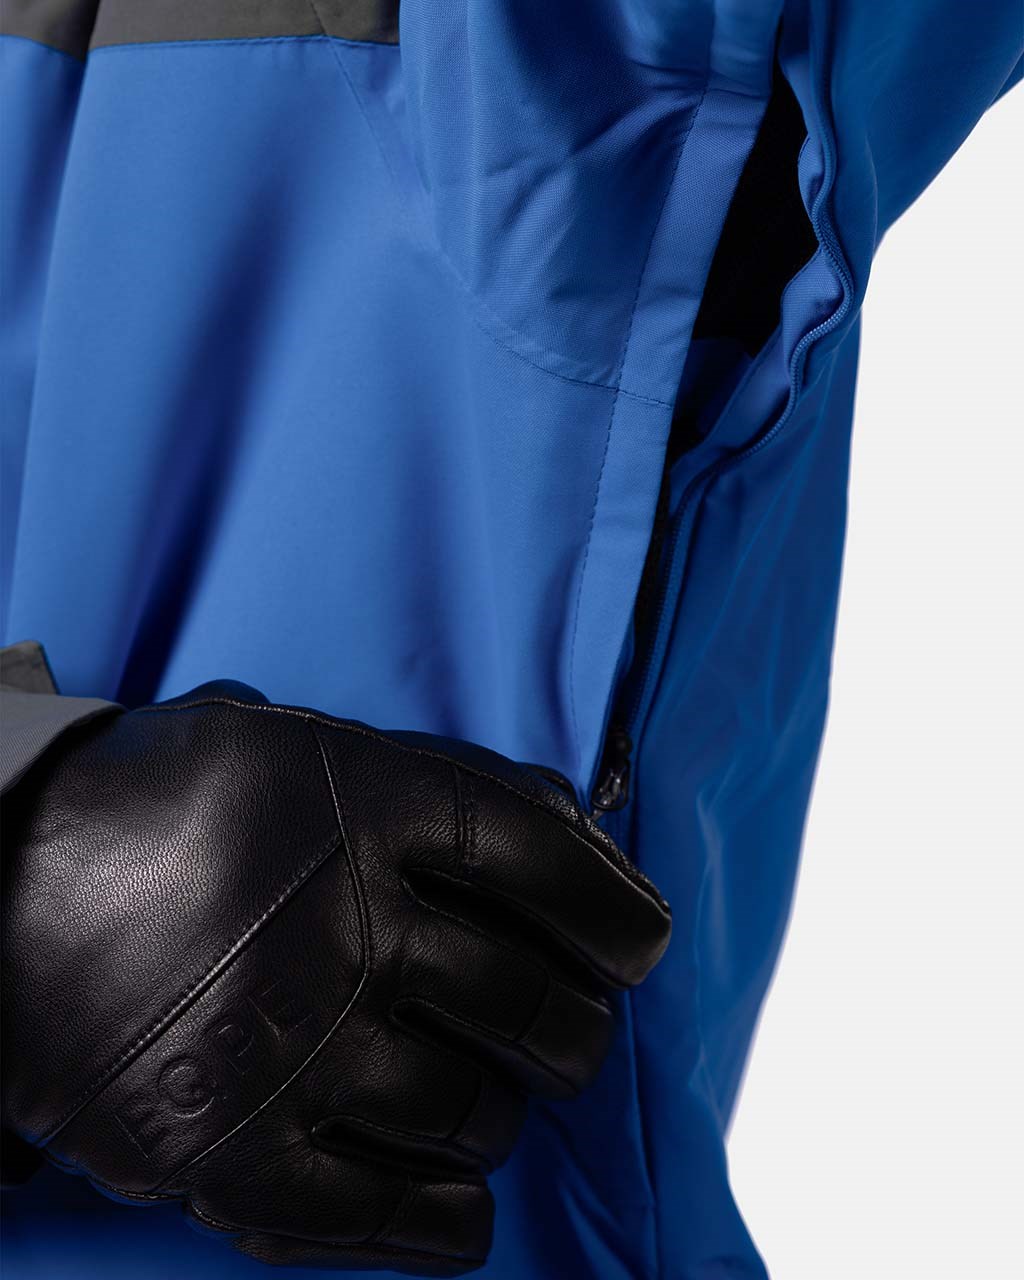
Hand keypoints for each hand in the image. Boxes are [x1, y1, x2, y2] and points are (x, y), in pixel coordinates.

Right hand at [2, 680, 669, 1274]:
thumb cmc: (163, 804)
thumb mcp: (297, 748)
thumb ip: (432, 779)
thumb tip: (572, 820)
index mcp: (366, 813)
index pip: (542, 862)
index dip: (614, 908)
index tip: (641, 945)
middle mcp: (346, 931)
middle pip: (529, 1002)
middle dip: (574, 1029)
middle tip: (570, 1032)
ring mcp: (295, 1052)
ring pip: (473, 1113)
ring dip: (503, 1114)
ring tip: (490, 1099)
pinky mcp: (234, 1153)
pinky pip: (383, 1216)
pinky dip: (444, 1221)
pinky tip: (461, 1207)